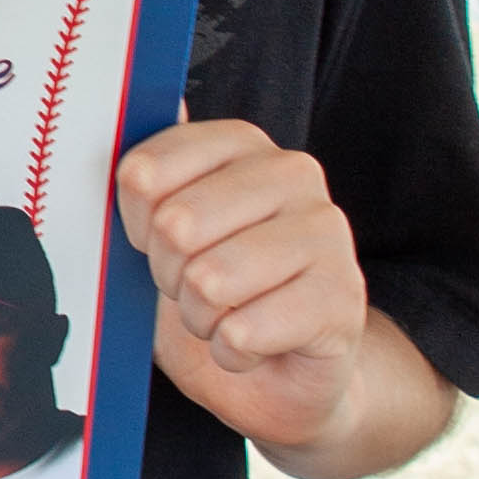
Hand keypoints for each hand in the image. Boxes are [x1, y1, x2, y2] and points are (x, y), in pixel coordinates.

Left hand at [117, 119, 366, 449]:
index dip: (135, 228)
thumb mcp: (161, 239)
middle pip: (175, 225)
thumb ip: (150, 176)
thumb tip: (148, 99)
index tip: (155, 245)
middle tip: (198, 290)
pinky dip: (232, 353)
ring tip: (226, 316)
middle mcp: (293, 173)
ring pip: (209, 281)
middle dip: (169, 278)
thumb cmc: (213, 298)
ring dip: (200, 319)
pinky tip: (255, 345)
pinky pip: (242, 332)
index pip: (143, 172)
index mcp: (241, 144)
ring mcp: (327, 232)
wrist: (282, 379)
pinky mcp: (343, 298)